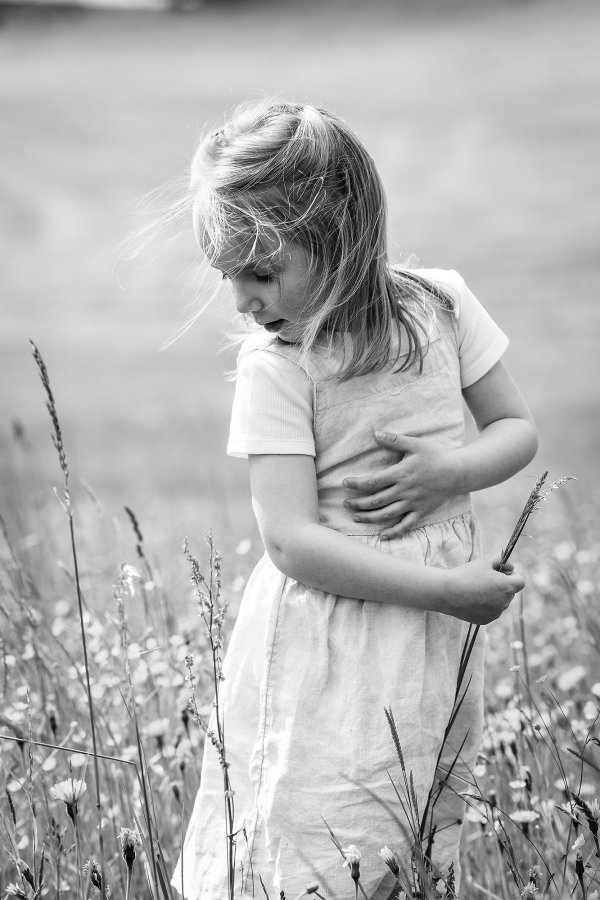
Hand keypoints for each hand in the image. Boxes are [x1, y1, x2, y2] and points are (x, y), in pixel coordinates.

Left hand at [342, 432, 460, 536]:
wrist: (458, 472)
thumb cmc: (435, 456)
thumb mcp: (415, 444)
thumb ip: (394, 440)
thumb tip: (375, 434)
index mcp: (401, 474)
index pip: (373, 481)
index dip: (357, 484)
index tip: (345, 483)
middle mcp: (405, 491)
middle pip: (376, 501)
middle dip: (358, 504)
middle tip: (345, 504)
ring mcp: (413, 503)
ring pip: (387, 515)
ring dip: (369, 518)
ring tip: (356, 518)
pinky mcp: (421, 512)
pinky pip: (406, 525)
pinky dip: (394, 532)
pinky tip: (382, 536)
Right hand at [443, 554, 523, 624]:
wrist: (447, 592)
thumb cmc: (467, 574)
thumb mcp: (485, 560)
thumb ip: (501, 559)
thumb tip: (509, 567)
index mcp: (507, 586)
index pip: (520, 581)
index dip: (512, 575)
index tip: (501, 572)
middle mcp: (505, 602)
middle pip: (510, 592)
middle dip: (502, 585)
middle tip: (485, 579)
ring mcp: (496, 613)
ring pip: (500, 602)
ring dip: (494, 596)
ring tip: (476, 589)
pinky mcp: (486, 620)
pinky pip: (491, 611)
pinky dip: (485, 606)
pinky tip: (472, 599)